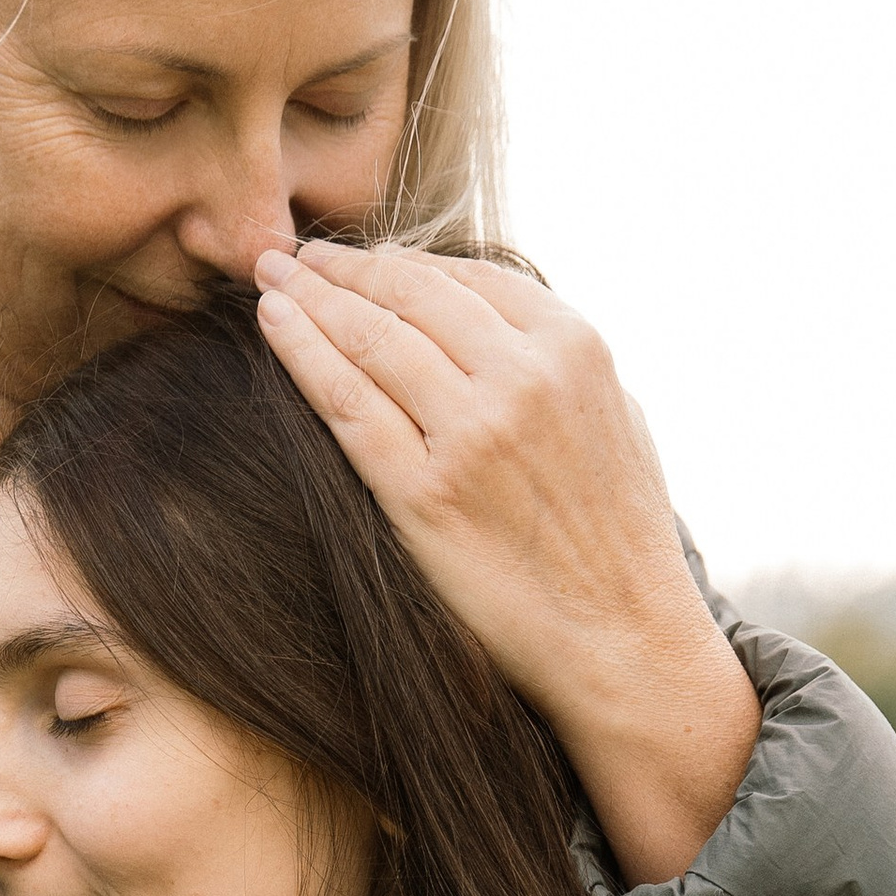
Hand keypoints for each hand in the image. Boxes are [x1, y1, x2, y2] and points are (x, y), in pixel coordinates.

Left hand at [254, 239, 762, 881]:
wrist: (624, 640)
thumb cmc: (621, 540)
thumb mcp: (616, 418)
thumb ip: (556, 363)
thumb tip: (493, 324)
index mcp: (574, 348)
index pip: (466, 277)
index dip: (400, 261)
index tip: (360, 260)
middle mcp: (523, 377)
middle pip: (408, 294)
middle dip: (342, 267)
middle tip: (292, 256)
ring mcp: (470, 433)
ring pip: (368, 338)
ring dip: (310, 297)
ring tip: (272, 278)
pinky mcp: (424, 493)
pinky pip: (346, 403)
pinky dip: (301, 354)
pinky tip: (272, 327)